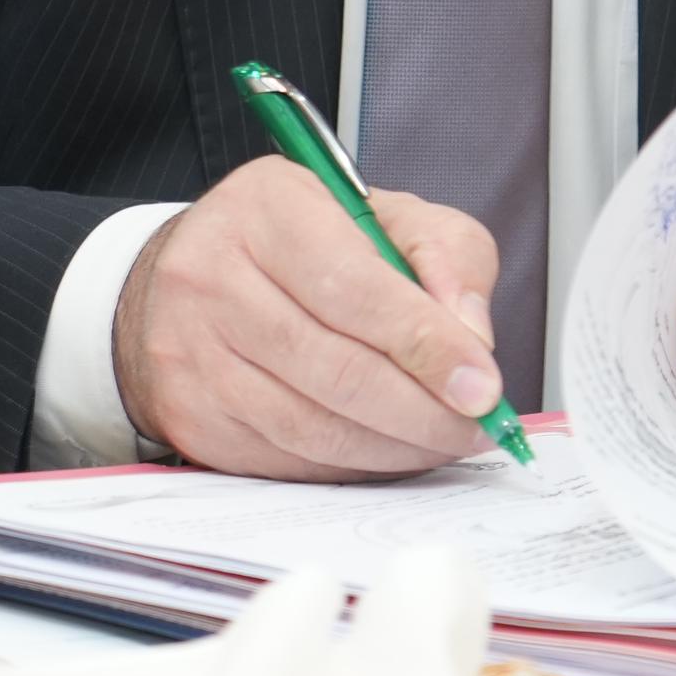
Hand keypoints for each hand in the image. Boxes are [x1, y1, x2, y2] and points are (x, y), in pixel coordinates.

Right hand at [114, 154, 510, 479]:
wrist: (192, 273)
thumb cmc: (301, 240)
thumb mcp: (383, 214)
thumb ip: (444, 255)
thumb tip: (471, 336)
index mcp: (268, 209)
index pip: (356, 288)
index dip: (426, 345)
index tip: (483, 386)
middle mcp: (214, 277)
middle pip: (336, 369)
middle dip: (422, 411)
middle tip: (476, 427)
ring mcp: (193, 353)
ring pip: (311, 426)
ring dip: (393, 447)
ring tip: (443, 441)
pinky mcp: (191, 415)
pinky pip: (286, 459)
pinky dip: (351, 466)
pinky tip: (388, 451)